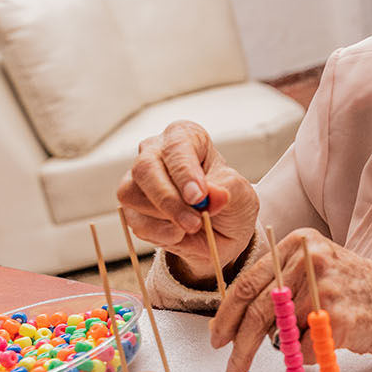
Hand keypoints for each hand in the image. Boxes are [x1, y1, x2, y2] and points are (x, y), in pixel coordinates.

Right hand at [117, 121, 258, 284]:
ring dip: (166, 218)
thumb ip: (227, 189)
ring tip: (194, 225)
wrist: (222, 231)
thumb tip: (211, 193)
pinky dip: (160, 234)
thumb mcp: (241, 193)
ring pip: (132, 195)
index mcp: (185, 137)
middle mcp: (155, 152)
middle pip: (145, 168)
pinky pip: (135, 222)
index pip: (177, 146)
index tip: (198, 197)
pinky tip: (180, 233)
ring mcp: (137, 180)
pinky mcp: (130, 208)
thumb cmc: (229, 201)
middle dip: (170, 200)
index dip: (184, 172)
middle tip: (195, 222)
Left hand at [208, 228, 371, 371]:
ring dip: (285, 349)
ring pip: (280, 332)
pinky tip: (335, 342)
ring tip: (311, 343)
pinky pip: (305, 349)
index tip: (218, 338)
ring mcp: (326, 286)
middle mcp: (311, 259)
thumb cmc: (362, 293)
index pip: (248, 282)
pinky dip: (313, 356)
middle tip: (231, 368)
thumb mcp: (320, 271)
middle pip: (257, 309)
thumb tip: (237, 320)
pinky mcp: (339, 316)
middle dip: (239, 344)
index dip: (227, 315)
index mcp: (300, 243)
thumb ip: (282, 285)